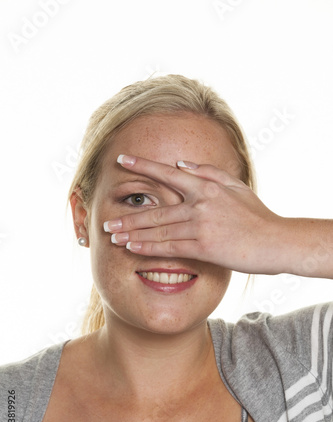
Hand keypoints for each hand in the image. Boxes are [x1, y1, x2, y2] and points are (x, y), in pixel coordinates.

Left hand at [104, 154, 284, 274]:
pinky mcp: (204, 248)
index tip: (121, 160)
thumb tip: (180, 164)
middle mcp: (200, 204)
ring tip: (113, 237)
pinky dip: (149, 248)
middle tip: (106, 221)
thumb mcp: (236, 186)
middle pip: (155, 210)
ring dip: (133, 234)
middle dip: (128, 217)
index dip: (143, 165)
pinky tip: (132, 249)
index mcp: (206, 186)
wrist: (276, 242)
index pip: (168, 173)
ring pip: (158, 230)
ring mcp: (200, 226)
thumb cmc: (257, 215)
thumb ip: (208, 172)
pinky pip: (170, 248)